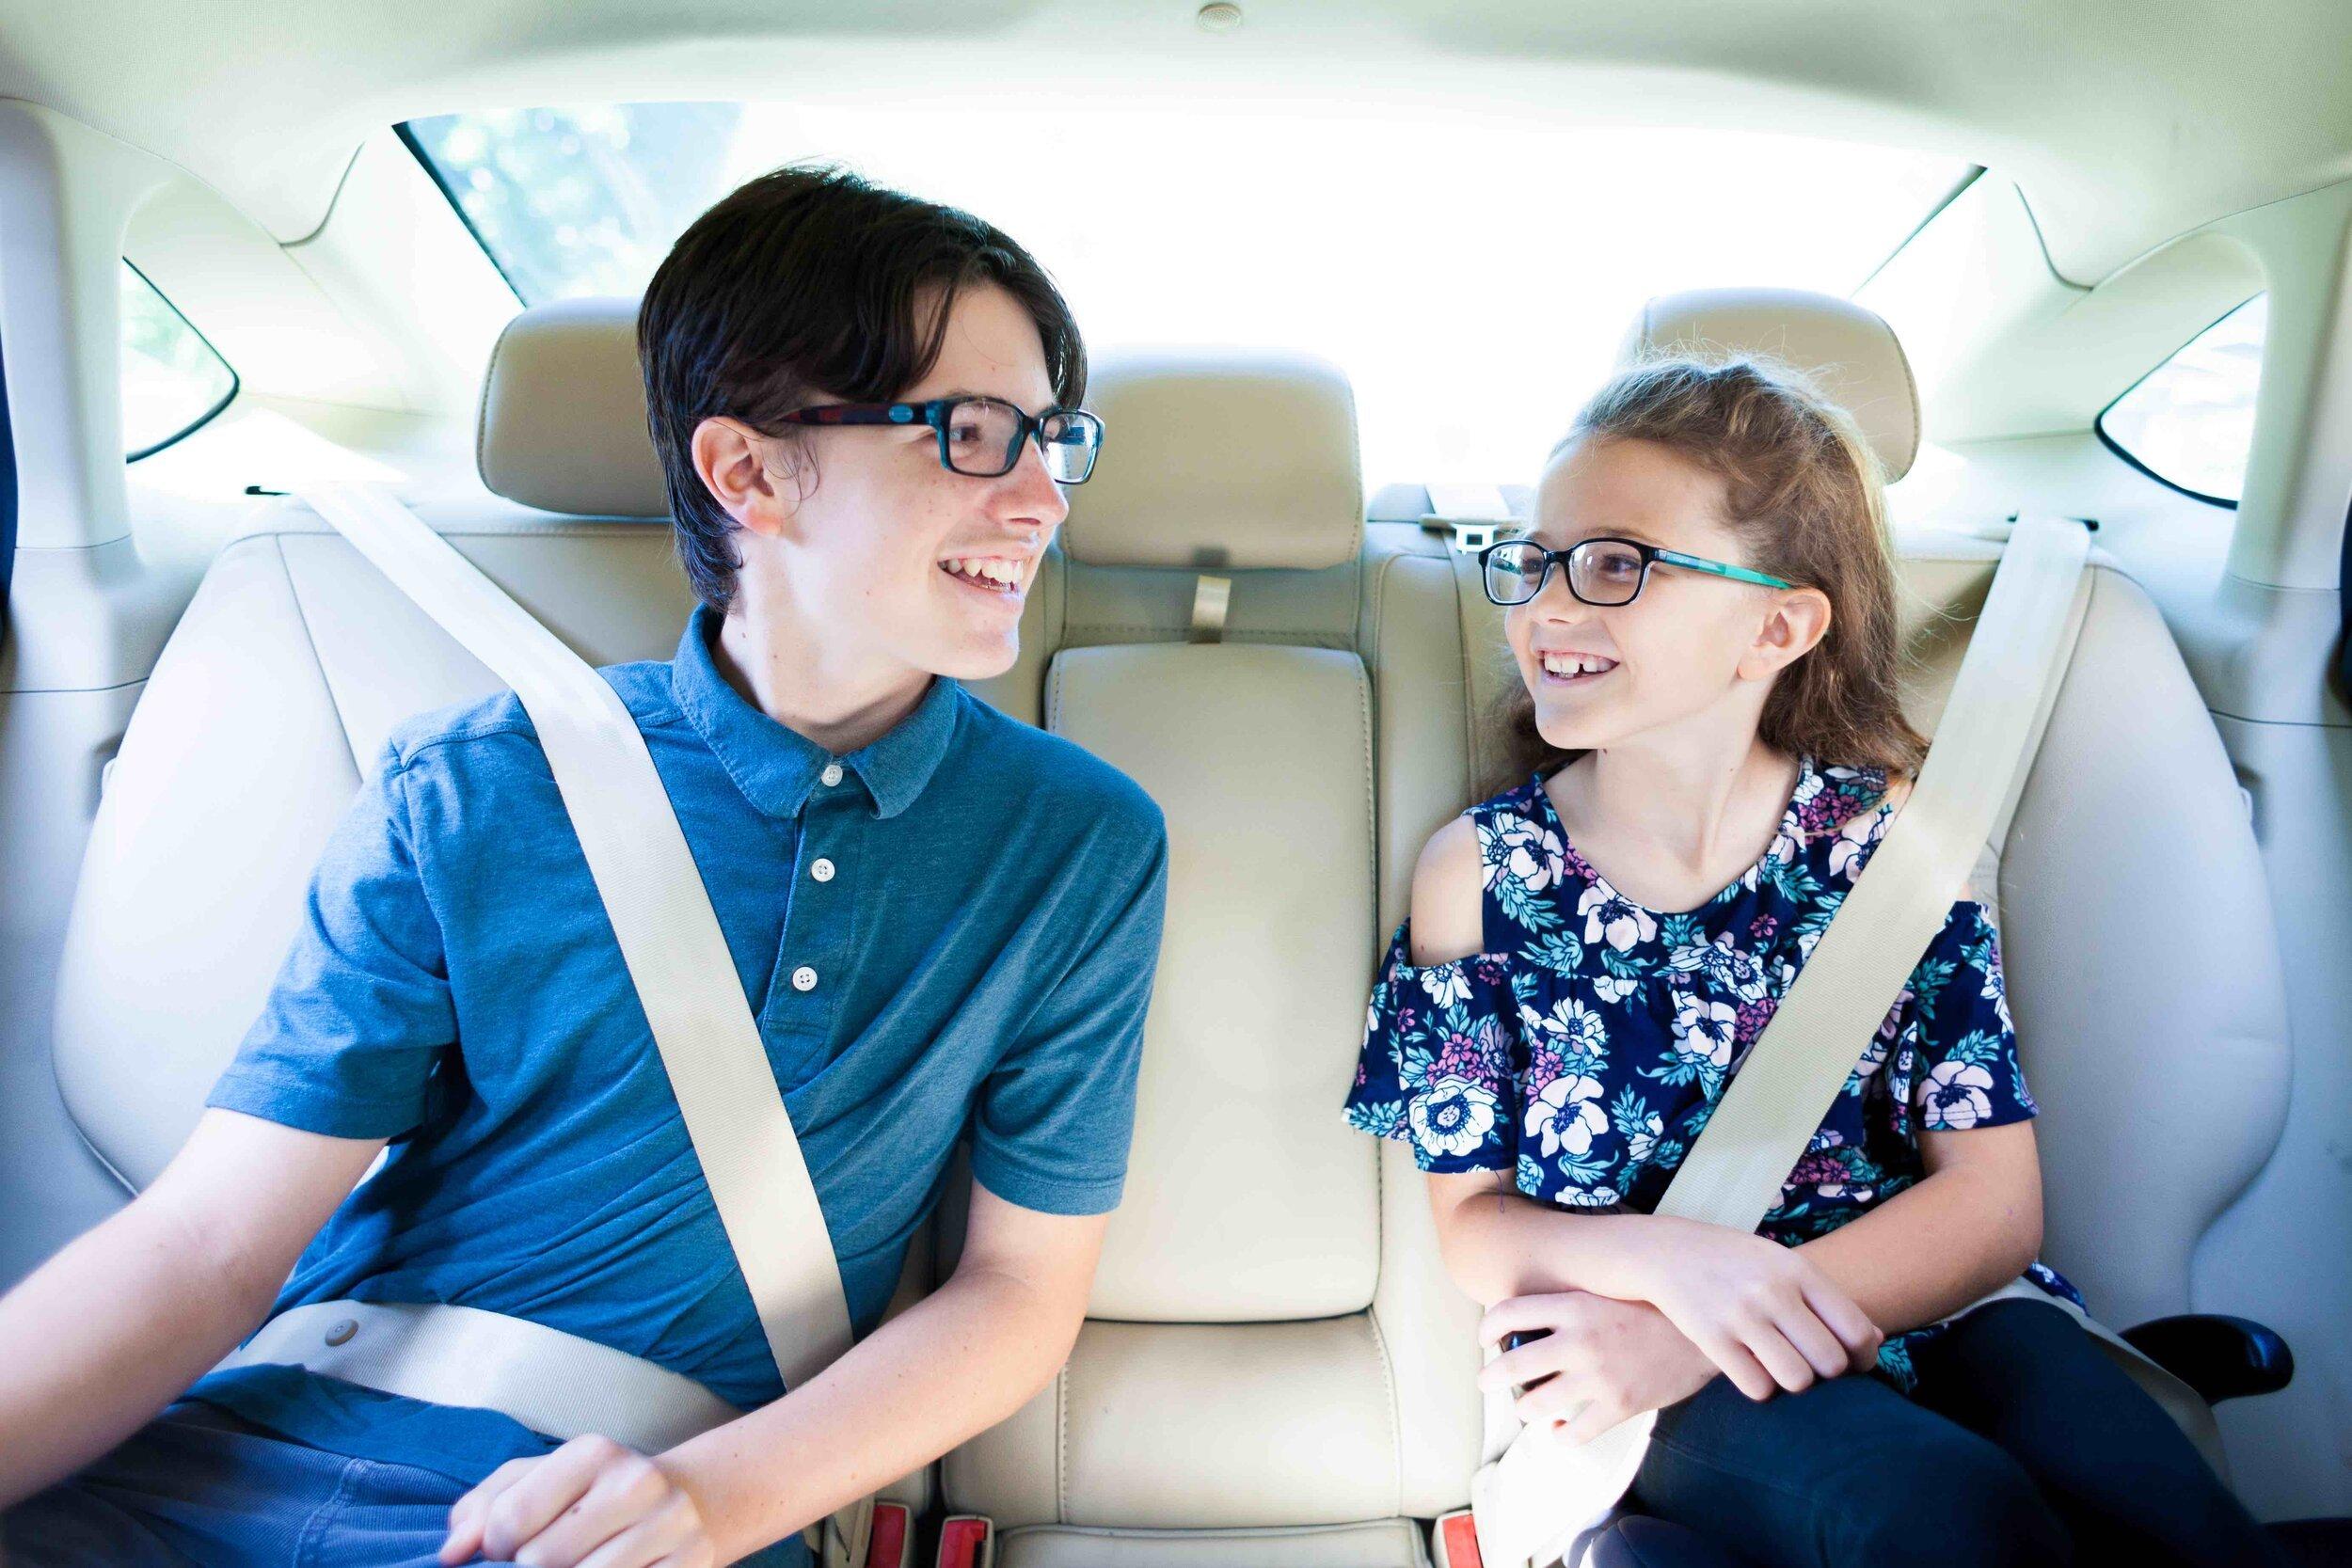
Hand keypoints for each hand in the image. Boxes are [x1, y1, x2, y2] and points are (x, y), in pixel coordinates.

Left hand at [439, 1434, 717, 1567]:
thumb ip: (482, 1509)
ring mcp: (670, 1526)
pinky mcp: (691, 1563)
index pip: (508, 1520)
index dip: (493, 1548)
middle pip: (541, 1561)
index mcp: (593, 1452)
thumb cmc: (590, 1497)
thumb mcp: (537, 1482)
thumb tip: (451, 1553)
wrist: (686, 1504)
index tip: (506, 1549)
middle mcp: (637, 1482)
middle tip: (543, 1564)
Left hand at [1478, 1291, 1721, 1442]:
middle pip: (1512, 1365)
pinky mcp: (1620, 1406)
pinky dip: (1561, 1435)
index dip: (1487, 1329)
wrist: (1707, 1332)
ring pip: (1536, 1404)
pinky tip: (1560, 1429)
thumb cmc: (1652, 1310)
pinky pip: (1574, 1433)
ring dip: (1524, 1408)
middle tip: (1487, 1382)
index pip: (1509, 1313)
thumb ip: (1570, 1305)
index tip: (1484, 1340)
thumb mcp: (1607, 1293)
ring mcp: (1599, 1376)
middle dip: (1492, 1378)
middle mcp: (1580, 1340)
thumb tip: (1527, 1318)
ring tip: (1525, 1406)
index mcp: (1574, 1305)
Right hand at [1620, 1218, 1882, 1400]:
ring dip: (1794, 1384)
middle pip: (1831, 1362)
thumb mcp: (1780, 1262)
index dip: (1863, 1358)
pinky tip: (1751, 1371)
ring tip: (1782, 1370)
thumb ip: (1825, 1298)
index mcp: (1797, 1269)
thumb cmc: (1733, 1261)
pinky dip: (1760, 1388)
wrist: (1663, 1251)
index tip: (1852, 1363)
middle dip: (1828, 1375)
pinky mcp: (1711, 1338)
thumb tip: (1878, 1339)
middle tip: (1812, 1368)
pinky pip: (1757, 1387)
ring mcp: (1741, 1315)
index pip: (1856, 1330)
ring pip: (1797, 1380)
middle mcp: (1773, 1291)